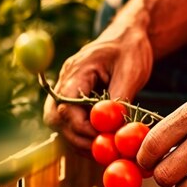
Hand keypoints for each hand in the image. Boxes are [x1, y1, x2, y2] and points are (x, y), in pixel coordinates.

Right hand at [43, 20, 152, 152]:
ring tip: (105, 150)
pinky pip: (72, 122)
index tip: (104, 138)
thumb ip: (119, 99)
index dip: (82, 127)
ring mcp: (68, 90)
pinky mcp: (76, 99)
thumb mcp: (130, 72)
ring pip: (61, 124)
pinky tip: (103, 142)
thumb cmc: (131, 50)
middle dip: (77, 138)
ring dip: (80, 140)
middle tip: (102, 150)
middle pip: (55, 118)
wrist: (129, 36)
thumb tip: (112, 127)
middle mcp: (66, 81)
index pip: (65, 105)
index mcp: (76, 70)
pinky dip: (84, 135)